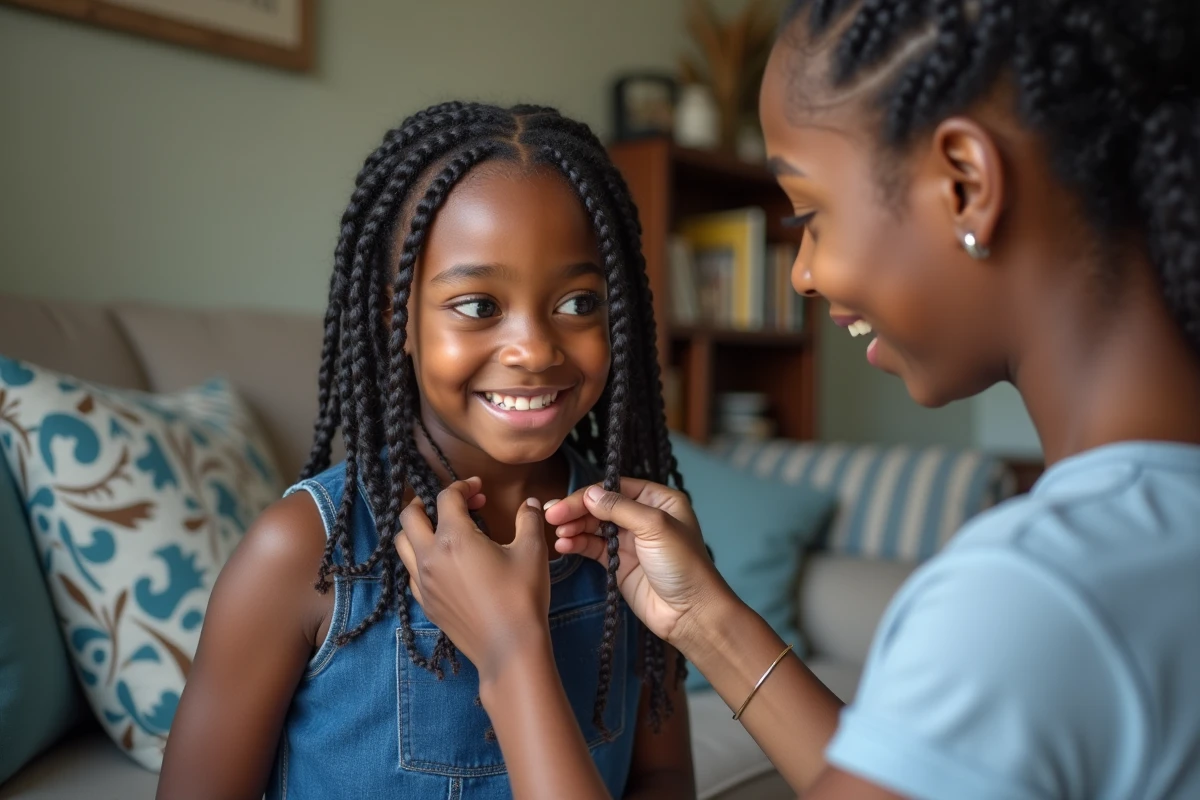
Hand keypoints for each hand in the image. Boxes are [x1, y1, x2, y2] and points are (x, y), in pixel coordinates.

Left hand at [395, 479, 551, 683]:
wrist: (509, 647)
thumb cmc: (521, 596)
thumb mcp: (532, 551)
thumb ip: (529, 519)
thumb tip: (531, 503)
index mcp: (454, 538)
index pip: (446, 498)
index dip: (462, 486)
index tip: (478, 489)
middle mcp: (430, 557)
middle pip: (409, 517)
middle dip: (426, 502)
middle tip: (452, 504)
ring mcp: (423, 582)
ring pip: (402, 545)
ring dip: (417, 529)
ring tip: (440, 529)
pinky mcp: (425, 603)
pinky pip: (411, 572)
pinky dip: (420, 558)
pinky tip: (443, 563)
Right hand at [545, 479, 729, 647]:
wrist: (691, 613)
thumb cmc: (683, 565)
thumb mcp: (654, 527)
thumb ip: (619, 508)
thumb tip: (589, 493)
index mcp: (658, 500)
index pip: (615, 488)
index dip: (589, 494)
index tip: (565, 503)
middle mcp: (643, 516)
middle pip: (601, 506)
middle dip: (576, 510)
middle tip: (551, 516)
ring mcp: (630, 541)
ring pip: (594, 526)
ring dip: (574, 527)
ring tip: (557, 533)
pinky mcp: (619, 563)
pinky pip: (593, 547)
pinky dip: (577, 544)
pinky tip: (564, 545)